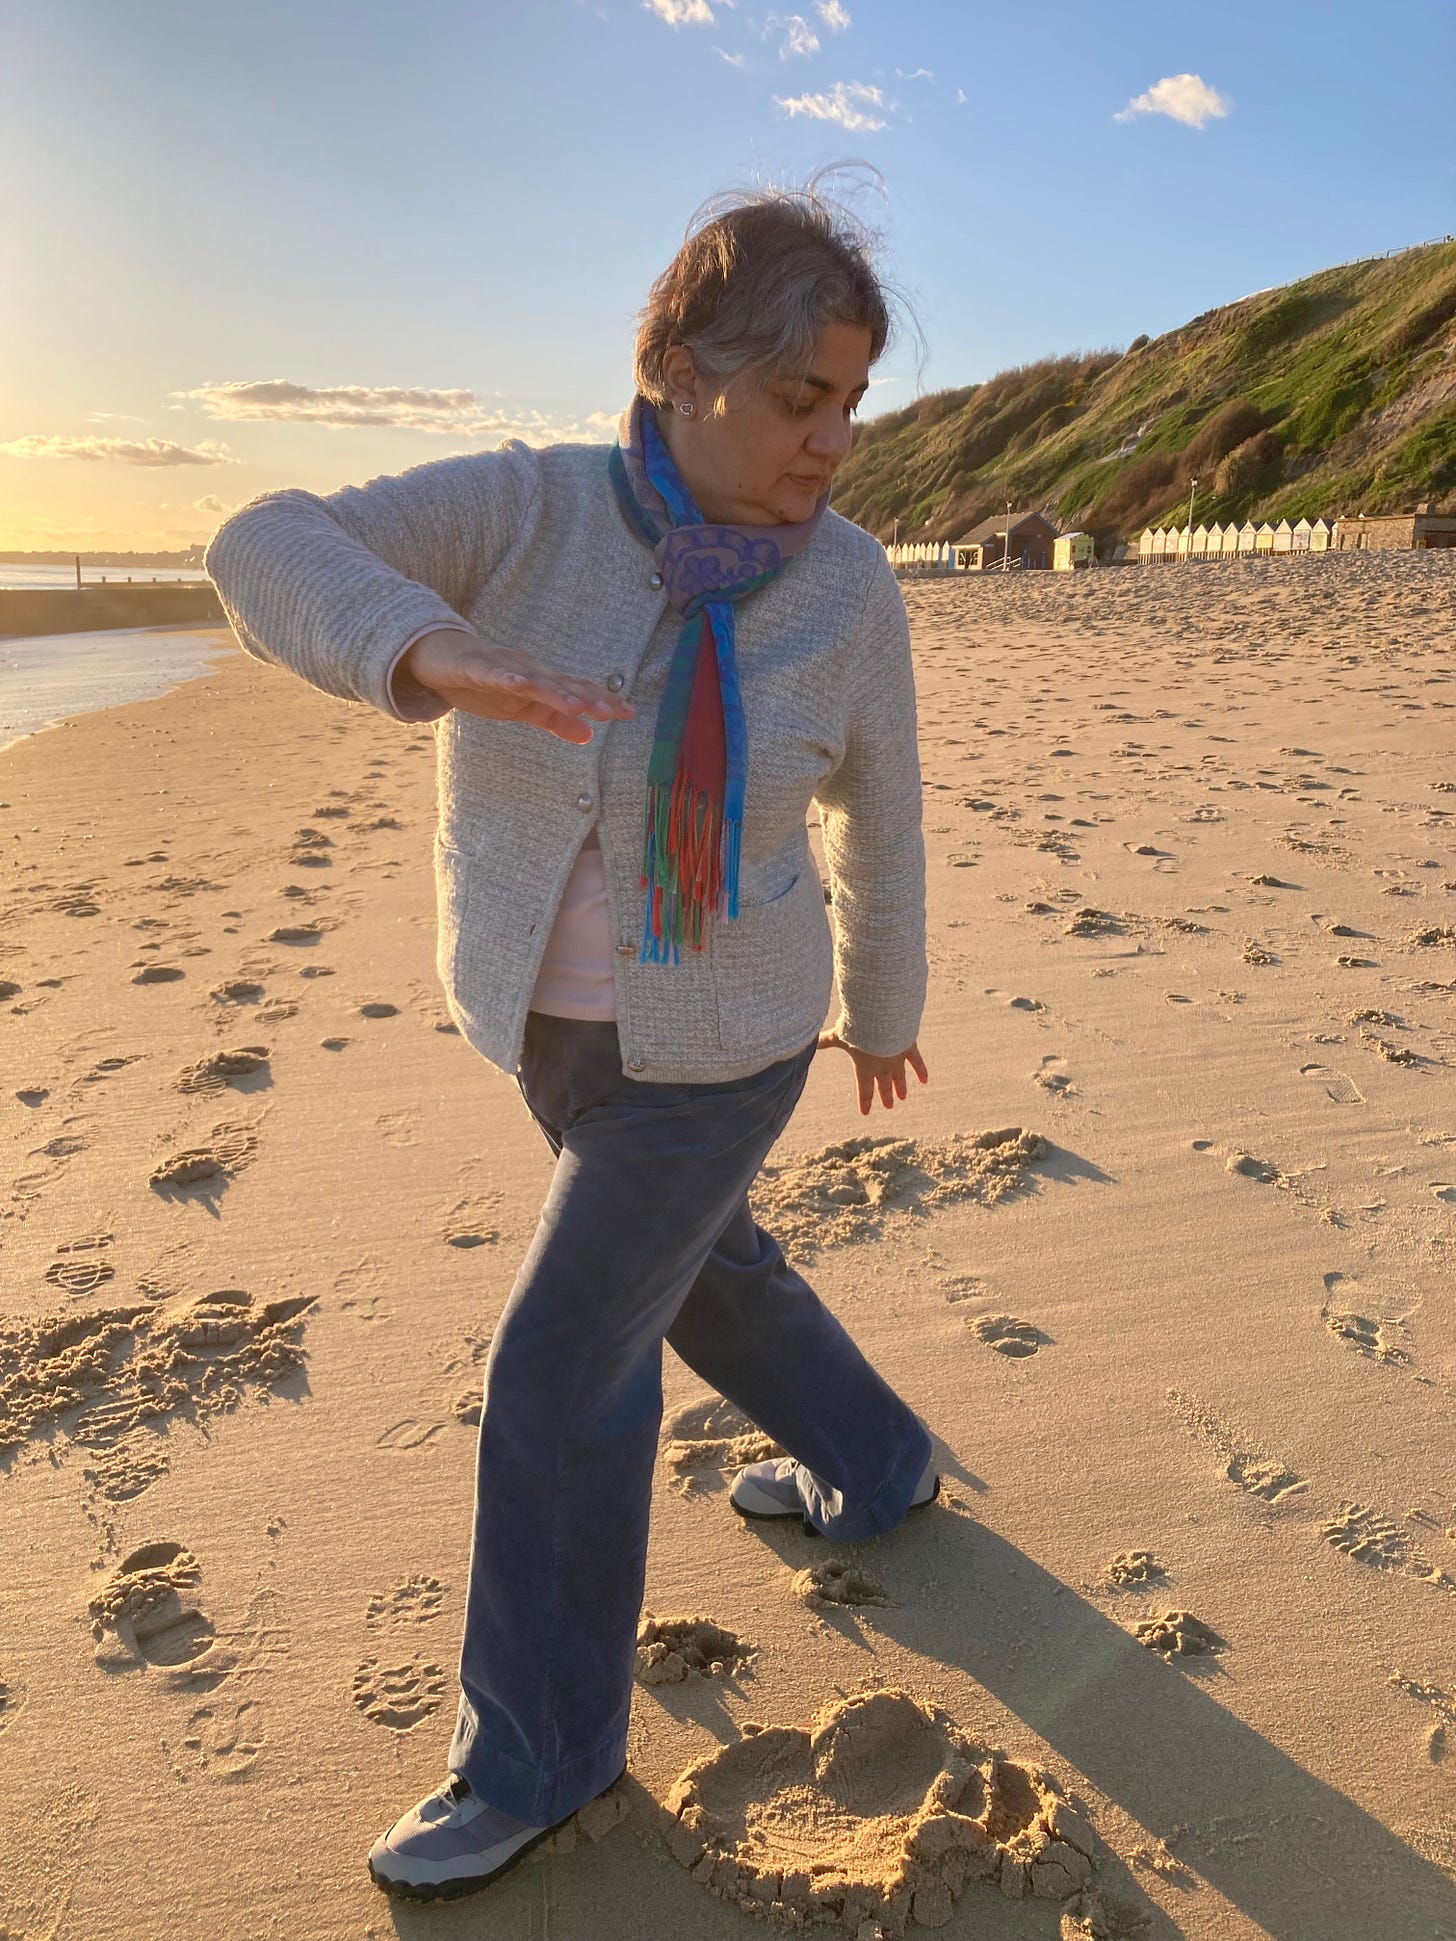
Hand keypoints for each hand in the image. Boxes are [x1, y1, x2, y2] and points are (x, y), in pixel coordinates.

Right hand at [400, 629, 635, 743]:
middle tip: (614, 711)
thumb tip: (588, 736)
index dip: (601, 701)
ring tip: (578, 704)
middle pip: (562, 685)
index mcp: (540, 681)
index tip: (629, 712)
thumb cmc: (483, 682)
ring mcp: (502, 665)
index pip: (576, 691)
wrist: (437, 657)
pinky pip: (492, 673)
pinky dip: (506, 677)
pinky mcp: (474, 666)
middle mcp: (527, 669)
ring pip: (533, 679)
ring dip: (556, 691)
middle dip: (588, 698)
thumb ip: (554, 720)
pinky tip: (520, 684)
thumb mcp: (522, 708)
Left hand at [817, 1030, 928, 1115]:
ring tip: (902, 1097)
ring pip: (899, 1077)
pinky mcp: (908, 1048)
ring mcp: (896, 1059)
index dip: (865, 1102)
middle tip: (888, 1106)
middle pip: (883, 1086)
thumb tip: (808, 1041)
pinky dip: (921, 1071)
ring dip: (900, 1087)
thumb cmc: (858, 1028)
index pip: (864, 1090)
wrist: (881, 1020)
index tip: (866, 1113)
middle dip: (885, 1096)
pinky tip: (924, 1081)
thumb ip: (825, 1040)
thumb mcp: (838, 1034)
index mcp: (864, 1068)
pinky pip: (916, 1062)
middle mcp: (881, 1067)